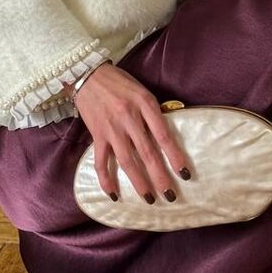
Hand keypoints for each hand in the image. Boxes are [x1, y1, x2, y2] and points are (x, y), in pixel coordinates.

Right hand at [71, 63, 191, 203]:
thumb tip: (167, 135)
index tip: (184, 173)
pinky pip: (101, 161)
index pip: (163, 135)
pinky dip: (106, 179)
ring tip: (149, 198)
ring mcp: (112, 129)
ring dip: (139, 182)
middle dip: (160, 176)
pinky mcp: (97, 135)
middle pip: (147, 153)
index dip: (175, 156)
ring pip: (127, 161)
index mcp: (144, 104)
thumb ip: (154, 111)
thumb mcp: (142, 91)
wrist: (87, 74)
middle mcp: (129, 118)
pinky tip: (114, 194)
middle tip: (171, 196)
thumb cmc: (119, 82)